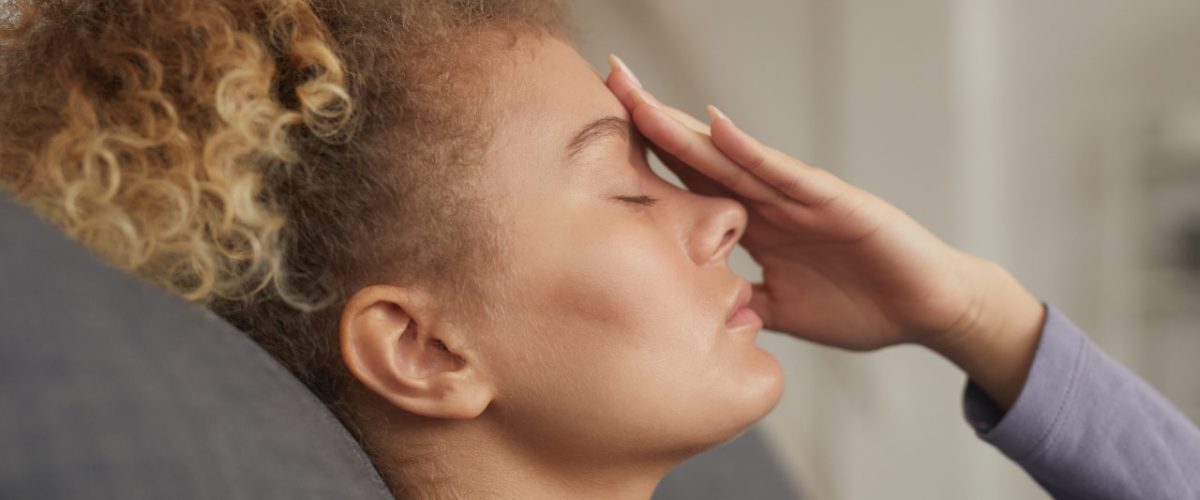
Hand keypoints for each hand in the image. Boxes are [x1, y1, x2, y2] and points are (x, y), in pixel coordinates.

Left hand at [605, 55, 1045, 407]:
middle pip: (697, 154)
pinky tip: (714, 126)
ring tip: (638, 94)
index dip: (645, 158)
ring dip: (682, 125)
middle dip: (651, 118)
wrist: (928, 310)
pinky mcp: (833, 199)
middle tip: (606, 79)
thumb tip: (697, 316)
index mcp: (753, 225)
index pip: (688, 184)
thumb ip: (743, 306)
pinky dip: (749, 149)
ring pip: (728, 155)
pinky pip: (783, 173)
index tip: (596, 136)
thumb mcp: (783, 312)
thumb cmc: (862, 305)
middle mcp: (768, 201)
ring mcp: (798, 196)